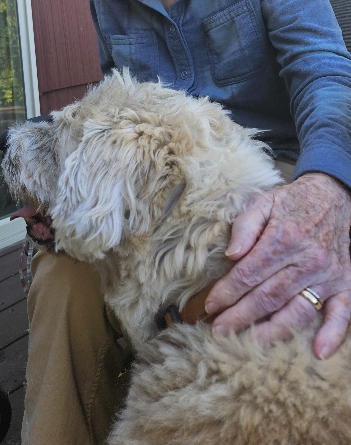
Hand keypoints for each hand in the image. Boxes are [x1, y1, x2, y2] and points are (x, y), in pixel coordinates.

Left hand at [204, 173, 350, 357]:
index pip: (249, 273)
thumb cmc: (292, 202)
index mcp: (284, 237)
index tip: (210, 306)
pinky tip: (319, 352)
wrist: (334, 196)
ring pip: (298, 311)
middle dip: (240, 317)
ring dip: (273, 332)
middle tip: (219, 331)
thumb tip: (232, 255)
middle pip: (268, 297)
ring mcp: (328, 274)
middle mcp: (308, 259)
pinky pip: (342, 313)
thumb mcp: (263, 202)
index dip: (227, 292)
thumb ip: (245, 226)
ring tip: (249, 344)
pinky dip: (333, 333)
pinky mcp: (345, 283)